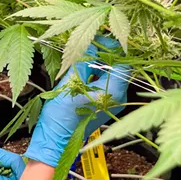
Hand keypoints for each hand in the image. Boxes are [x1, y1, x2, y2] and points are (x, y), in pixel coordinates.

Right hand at [24, 37, 128, 166]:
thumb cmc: (62, 115)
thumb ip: (84, 60)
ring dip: (98, 64)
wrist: (56, 139)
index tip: (97, 40)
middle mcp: (119, 98)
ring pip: (111, 75)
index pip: (123, 61)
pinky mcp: (106, 105)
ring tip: (82, 58)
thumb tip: (91, 42)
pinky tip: (82, 72)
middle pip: (118, 67)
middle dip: (103, 54)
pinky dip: (96, 75)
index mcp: (115, 92)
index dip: (111, 47)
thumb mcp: (71, 82)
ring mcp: (114, 102)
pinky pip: (106, 84)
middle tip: (87, 46)